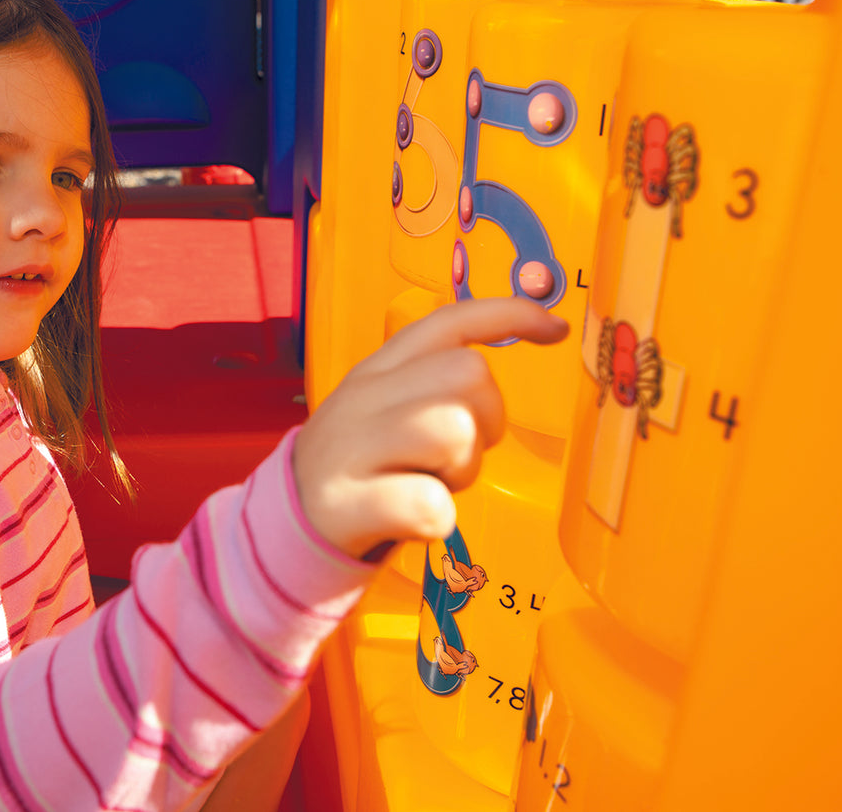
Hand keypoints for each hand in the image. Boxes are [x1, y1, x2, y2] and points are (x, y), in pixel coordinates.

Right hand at [292, 298, 568, 559]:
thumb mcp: (385, 409)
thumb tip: (519, 346)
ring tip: (433, 481)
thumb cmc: (362, 467)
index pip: (446, 322)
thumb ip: (435, 382)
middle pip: (467, 373)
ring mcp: (351, 448)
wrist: (287, 524)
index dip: (508, 316)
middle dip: (487, 419)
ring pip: (454, 429)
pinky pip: (431, 504)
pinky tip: (414, 518)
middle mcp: (363, 398)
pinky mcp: (348, 503)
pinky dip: (438, 518)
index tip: (554, 329)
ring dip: (462, 468)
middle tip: (456, 454)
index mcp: (377, 370)